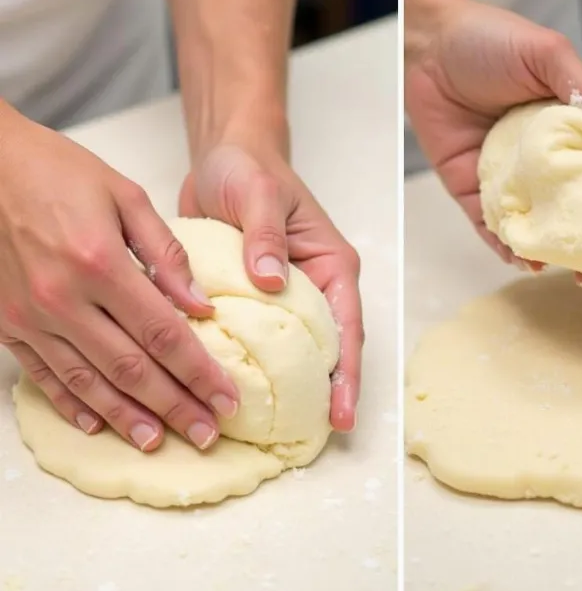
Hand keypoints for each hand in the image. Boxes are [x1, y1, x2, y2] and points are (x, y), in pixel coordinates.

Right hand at [0, 106, 238, 450]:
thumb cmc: (58, 171)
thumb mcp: (126, 197)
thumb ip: (167, 254)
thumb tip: (200, 306)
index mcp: (101, 264)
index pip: (164, 335)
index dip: (200, 373)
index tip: (227, 399)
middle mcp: (63, 299)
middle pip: (132, 369)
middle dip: (175, 406)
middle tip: (207, 433)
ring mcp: (29, 317)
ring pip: (89, 381)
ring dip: (128, 417)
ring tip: (160, 442)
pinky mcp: (5, 324)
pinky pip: (44, 374)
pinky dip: (73, 403)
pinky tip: (99, 424)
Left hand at [180, 143, 361, 431]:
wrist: (224, 155)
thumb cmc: (250, 169)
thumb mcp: (259, 195)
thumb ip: (265, 236)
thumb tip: (272, 282)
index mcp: (331, 264)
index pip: (347, 326)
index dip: (347, 373)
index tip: (341, 414)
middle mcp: (314, 285)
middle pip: (329, 348)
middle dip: (328, 391)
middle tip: (316, 434)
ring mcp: (285, 295)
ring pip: (295, 349)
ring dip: (293, 384)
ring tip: (280, 426)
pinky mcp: (255, 298)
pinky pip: (259, 338)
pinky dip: (255, 363)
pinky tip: (237, 388)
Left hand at [405, 0, 581, 265]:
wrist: (429, 45)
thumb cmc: (490, 39)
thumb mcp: (547, 53)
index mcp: (564, 123)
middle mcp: (537, 155)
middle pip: (565, 197)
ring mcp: (503, 174)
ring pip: (529, 218)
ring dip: (547, 242)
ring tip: (569, 265)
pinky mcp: (470, 187)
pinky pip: (488, 223)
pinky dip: (504, 243)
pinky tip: (525, 259)